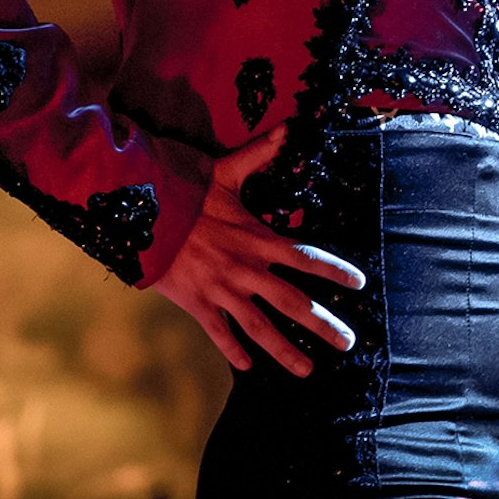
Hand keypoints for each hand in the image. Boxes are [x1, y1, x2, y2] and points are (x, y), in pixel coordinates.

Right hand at [154, 125, 365, 376]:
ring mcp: (221, 290)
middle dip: (323, 325)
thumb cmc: (183, 190)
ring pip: (260, 327)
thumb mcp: (223, 171)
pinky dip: (233, 350)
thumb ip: (258, 154)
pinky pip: (219, 332)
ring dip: (286, 351)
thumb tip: (287, 128)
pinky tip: (247, 366)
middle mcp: (245, 269)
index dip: (335, 271)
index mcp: (257, 238)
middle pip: (292, 303)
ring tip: (308, 371)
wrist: (138, 214)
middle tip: (348, 344)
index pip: (306, 258)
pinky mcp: (195, 303)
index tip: (359, 283)